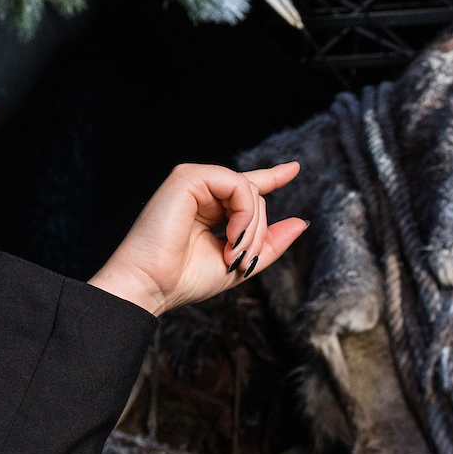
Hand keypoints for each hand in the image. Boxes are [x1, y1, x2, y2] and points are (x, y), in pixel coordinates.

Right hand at [88, 161, 307, 316]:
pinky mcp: (188, 177)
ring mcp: (194, 181)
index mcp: (209, 208)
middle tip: (239, 261)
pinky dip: (244, 214)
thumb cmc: (185, 279)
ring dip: (252, 228)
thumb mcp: (240, 263)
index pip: (246, 188)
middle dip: (257, 233)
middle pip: (256, 197)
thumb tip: (301, 222)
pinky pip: (239, 185)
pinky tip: (231, 235)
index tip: (295, 168)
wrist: (151, 285)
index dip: (273, 177)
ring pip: (250, 191)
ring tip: (233, 253)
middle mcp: (201, 190)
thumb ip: (269, 244)